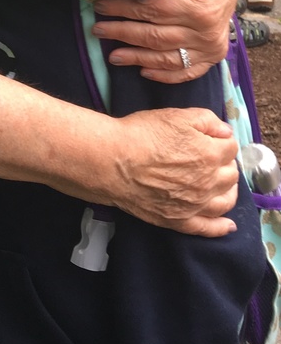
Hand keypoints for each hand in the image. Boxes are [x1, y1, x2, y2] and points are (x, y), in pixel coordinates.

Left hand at [92, 0, 240, 82]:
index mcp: (198, 7)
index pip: (151, 11)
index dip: (123, 10)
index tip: (101, 7)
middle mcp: (205, 32)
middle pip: (155, 37)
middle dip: (122, 34)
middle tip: (98, 30)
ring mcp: (210, 47)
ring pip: (167, 58)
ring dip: (137, 58)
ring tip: (113, 56)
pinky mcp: (213, 56)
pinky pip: (187, 72)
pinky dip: (165, 75)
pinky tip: (144, 72)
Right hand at [100, 107, 237, 235]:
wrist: (112, 161)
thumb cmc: (142, 134)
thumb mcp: (175, 115)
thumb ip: (207, 120)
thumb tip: (225, 133)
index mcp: (210, 154)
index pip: (230, 148)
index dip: (221, 140)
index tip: (211, 137)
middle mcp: (208, 183)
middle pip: (231, 175)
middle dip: (226, 164)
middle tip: (211, 156)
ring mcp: (195, 205)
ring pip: (225, 201)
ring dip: (228, 191)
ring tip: (222, 184)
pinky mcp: (179, 220)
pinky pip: (207, 228)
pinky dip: (220, 227)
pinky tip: (227, 225)